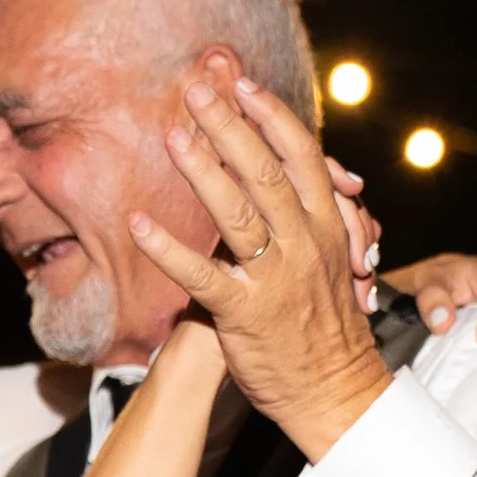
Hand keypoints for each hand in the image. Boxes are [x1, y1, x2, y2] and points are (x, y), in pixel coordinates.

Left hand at [133, 73, 386, 462]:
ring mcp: (276, 278)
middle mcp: (305, 243)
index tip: (242, 83)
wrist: (338, 392)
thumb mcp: (336, 262)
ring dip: (201, 170)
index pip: (301, 155)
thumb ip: (318, 219)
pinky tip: (138, 224)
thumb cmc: (328, 327)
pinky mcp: (245, 314)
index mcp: (327, 226)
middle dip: (228, 124)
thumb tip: (303, 178)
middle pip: (265, 170)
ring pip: (237, 213)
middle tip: (196, 89)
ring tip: (172, 135)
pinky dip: (168, 249)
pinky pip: (202, 276)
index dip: (270, 114)